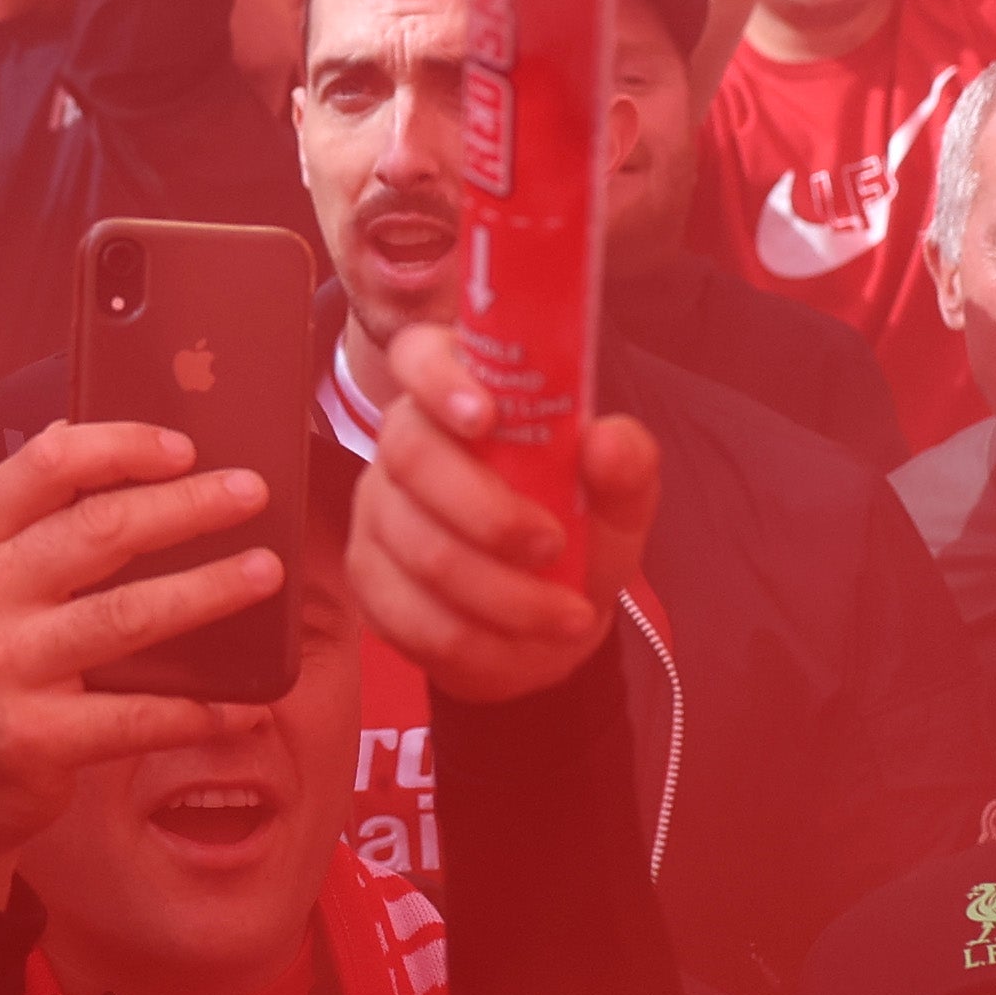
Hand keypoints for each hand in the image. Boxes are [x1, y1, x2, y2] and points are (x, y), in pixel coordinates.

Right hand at [0, 420, 276, 895]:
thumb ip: (20, 518)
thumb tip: (89, 435)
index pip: (45, 466)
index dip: (122, 447)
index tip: (186, 448)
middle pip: (99, 531)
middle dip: (189, 506)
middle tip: (253, 494)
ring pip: (127, 615)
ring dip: (210, 590)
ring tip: (266, 573)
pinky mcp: (32, 738)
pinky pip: (136, 716)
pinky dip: (199, 708)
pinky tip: (243, 702)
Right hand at [354, 326, 659, 705]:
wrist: (544, 624)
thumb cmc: (578, 537)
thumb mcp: (618, 502)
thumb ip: (626, 465)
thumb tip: (608, 442)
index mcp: (462, 395)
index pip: (420, 353)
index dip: (439, 378)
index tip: (485, 416)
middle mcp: (405, 441)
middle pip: (412, 455)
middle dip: (490, 512)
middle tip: (553, 544)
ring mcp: (377, 509)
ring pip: (421, 550)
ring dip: (504, 594)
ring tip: (566, 615)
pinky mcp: (368, 578)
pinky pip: (411, 613)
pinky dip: (479, 637)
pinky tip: (521, 641)